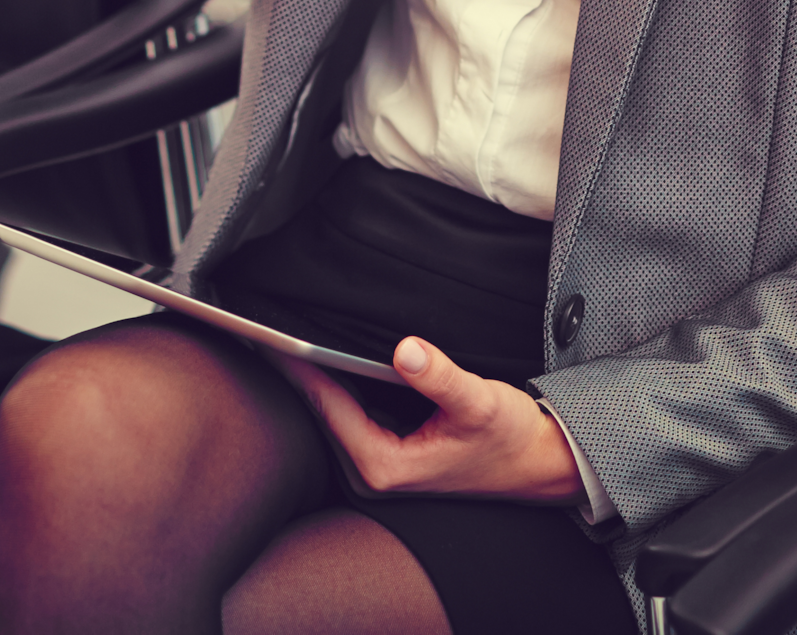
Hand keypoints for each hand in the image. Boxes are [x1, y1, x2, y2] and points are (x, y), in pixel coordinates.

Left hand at [276, 338, 585, 505]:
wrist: (533, 463)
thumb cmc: (509, 437)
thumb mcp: (479, 402)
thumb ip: (440, 377)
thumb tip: (406, 349)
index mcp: (384, 465)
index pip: (328, 406)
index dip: (298, 367)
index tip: (268, 333)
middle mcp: (372, 471)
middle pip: (319, 412)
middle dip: (295, 370)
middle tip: (262, 324)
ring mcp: (376, 464)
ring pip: (329, 413)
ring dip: (312, 377)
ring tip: (282, 333)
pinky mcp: (384, 453)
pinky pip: (345, 414)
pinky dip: (333, 384)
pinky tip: (324, 356)